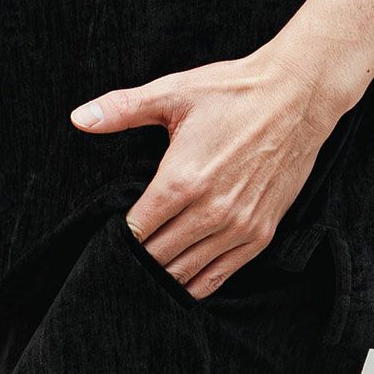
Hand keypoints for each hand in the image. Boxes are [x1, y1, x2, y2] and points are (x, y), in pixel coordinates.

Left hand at [67, 43, 341, 299]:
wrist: (296, 96)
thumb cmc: (231, 91)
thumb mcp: (173, 93)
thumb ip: (122, 109)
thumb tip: (78, 118)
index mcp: (181, 180)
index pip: (136, 232)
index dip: (119, 236)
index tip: (110, 232)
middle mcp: (210, 212)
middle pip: (157, 258)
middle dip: (137, 258)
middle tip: (123, 254)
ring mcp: (238, 228)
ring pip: (186, 273)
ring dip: (163, 274)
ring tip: (148, 266)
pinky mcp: (260, 235)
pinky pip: (219, 277)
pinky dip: (195, 282)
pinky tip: (180, 277)